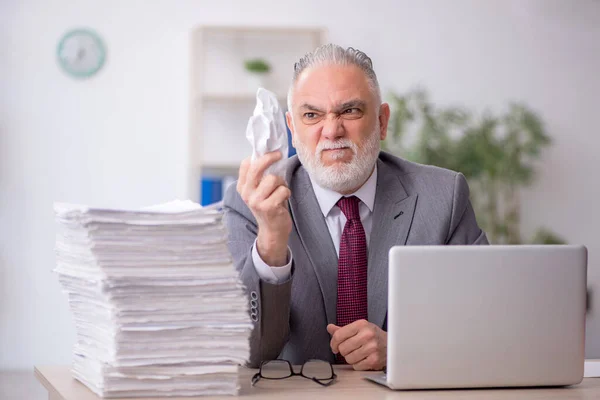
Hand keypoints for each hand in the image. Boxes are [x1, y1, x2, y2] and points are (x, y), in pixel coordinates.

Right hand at [237, 151, 291, 265]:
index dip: (259, 156)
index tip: (270, 152)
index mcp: (242, 187)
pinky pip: (283, 190)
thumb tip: (269, 154)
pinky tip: (283, 200)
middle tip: (279, 155)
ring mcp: (256, 201)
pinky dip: (287, 193)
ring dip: (281, 183)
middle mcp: (246, 194)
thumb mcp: (259, 191)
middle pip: (256, 167)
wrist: (272, 231)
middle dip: (270, 158)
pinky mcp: (268, 207)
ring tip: (280, 192)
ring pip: (273, 179)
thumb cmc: (269, 207)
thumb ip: (260, 176)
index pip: (246, 164)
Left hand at [327, 320, 386, 370]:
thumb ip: (343, 329)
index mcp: (361, 325)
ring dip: (351, 358)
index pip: (339, 335)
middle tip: (350, 349)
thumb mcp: (359, 328)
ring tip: (358, 353)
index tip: (334, 346)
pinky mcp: (374, 360)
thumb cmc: (373, 336)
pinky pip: (356, 366)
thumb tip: (329, 328)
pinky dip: (358, 364)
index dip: (333, 343)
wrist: (392, 344)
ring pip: (348, 358)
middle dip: (344, 351)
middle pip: (342, 348)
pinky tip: (364, 358)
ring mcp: (371, 348)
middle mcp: (367, 335)